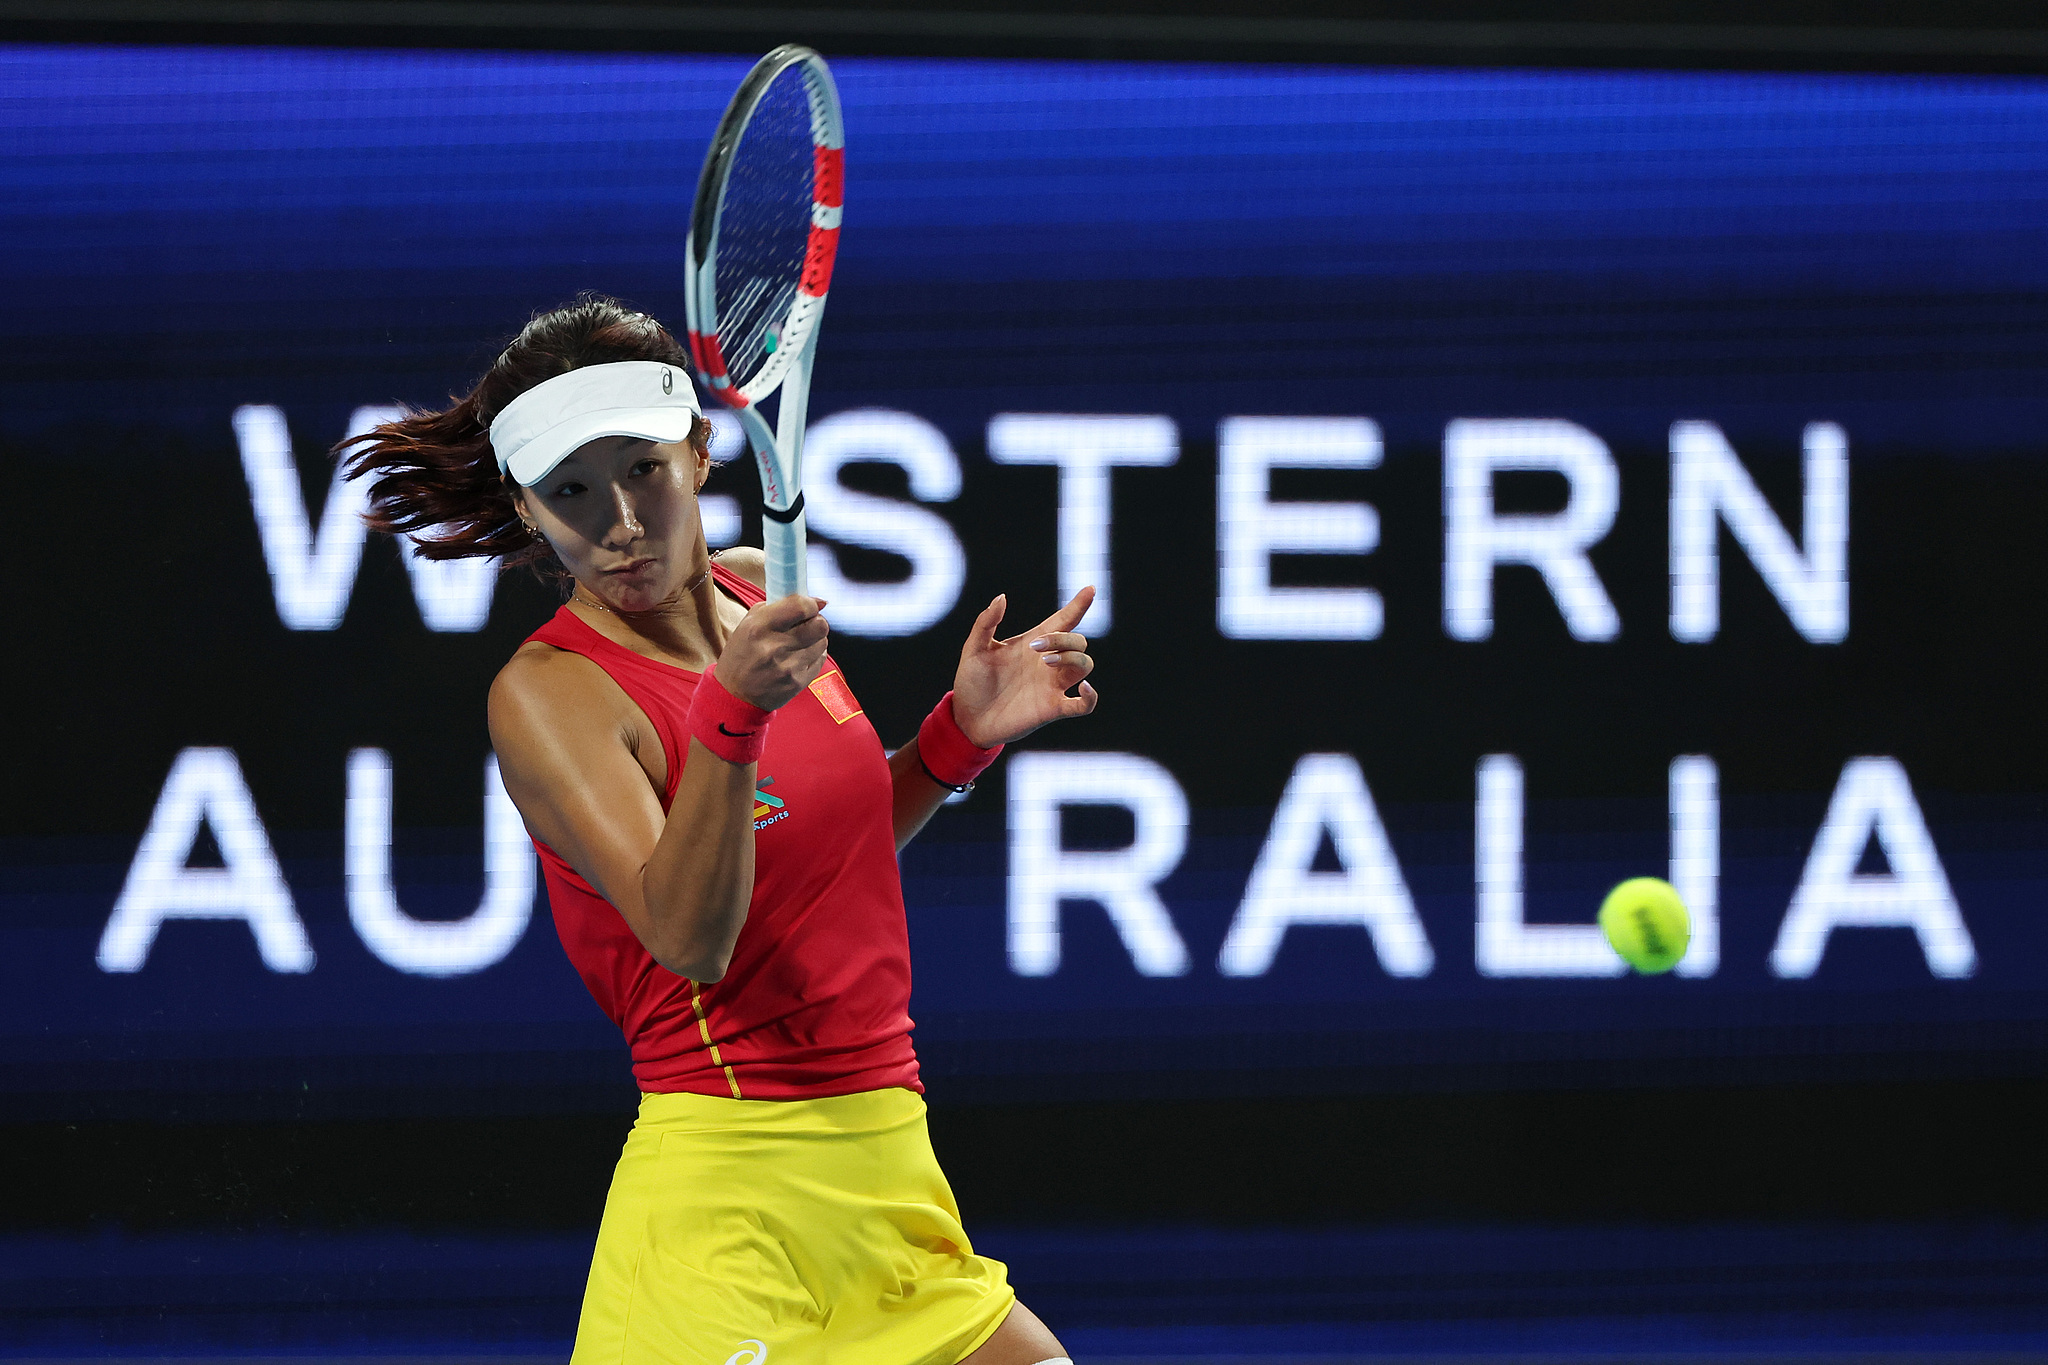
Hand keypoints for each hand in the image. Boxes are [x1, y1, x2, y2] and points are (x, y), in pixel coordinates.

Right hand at [717, 594, 829, 710]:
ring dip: (815, 638)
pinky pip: (820, 659)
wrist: (736, 696)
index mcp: (759, 628)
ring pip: (822, 642)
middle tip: (808, 623)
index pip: (800, 607)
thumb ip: (776, 608)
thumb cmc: (741, 656)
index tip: (811, 604)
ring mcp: (789, 667)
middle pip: (819, 625)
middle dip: (817, 621)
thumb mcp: (747, 625)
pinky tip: (799, 656)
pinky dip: (814, 654)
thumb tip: (813, 600)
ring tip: (800, 642)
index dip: (811, 603)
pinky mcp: (798, 683)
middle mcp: (775, 647)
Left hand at [951, 587, 1099, 747]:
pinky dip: (1090, 697)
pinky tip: (1083, 688)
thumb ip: (986, 622)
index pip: (1063, 620)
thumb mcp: (974, 648)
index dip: (1078, 605)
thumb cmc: (971, 681)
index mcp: (1033, 644)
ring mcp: (1052, 685)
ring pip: (1085, 664)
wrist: (967, 717)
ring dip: (1072, 658)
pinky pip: (1084, 705)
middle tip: (1036, 648)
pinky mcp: (1053, 709)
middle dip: (1063, 638)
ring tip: (1047, 662)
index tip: (1090, 588)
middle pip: (1078, 641)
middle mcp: (1047, 663)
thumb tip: (1001, 597)